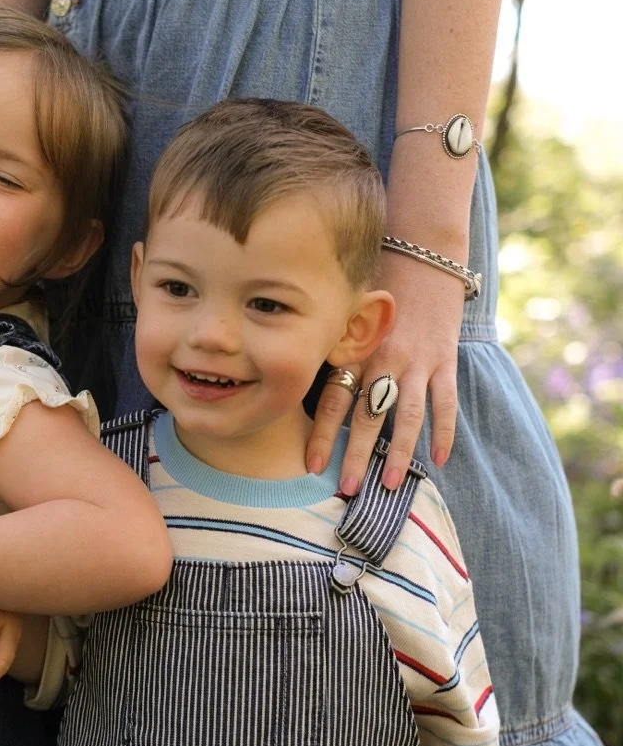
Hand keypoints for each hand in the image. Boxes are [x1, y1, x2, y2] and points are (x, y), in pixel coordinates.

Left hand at [306, 254, 463, 493]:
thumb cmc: (377, 290)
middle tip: (347, 488)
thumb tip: (299, 384)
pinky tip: (439, 458)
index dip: (321, 434)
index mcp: (355, 350)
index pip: (334, 400)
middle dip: (357, 455)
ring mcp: (417, 361)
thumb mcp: (347, 317)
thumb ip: (332, 350)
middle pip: (367, 416)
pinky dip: (444, 431)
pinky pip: (445, 402)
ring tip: (390, 486)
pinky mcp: (445, 360)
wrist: (422, 256)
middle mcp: (384, 358)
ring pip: (407, 416)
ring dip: (399, 454)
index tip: (310, 465)